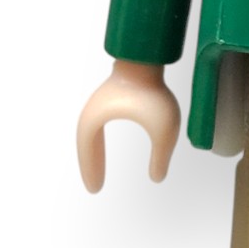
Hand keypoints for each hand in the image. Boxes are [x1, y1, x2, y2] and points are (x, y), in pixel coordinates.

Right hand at [76, 60, 180, 191]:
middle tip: (95, 187)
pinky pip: (97, 125)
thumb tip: (157, 177)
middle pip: (85, 144)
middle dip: (90, 165)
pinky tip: (104, 147)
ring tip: (98, 171)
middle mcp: (93, 110)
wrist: (148, 57)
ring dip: (93, 153)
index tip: (95, 189)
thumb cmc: (153, 90)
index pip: (87, 150)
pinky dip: (98, 141)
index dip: (91, 170)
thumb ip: (161, 156)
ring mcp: (100, 102)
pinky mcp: (109, 96)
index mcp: (95, 118)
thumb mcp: (163, 130)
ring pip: (89, 134)